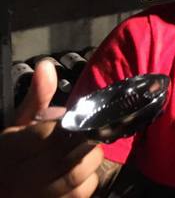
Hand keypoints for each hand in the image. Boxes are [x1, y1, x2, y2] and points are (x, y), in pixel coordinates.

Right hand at [0, 60, 102, 197]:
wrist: (6, 184)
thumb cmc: (15, 152)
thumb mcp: (20, 123)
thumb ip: (37, 96)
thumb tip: (46, 65)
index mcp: (11, 149)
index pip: (48, 135)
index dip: (71, 127)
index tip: (80, 122)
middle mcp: (20, 177)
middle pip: (67, 159)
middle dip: (86, 144)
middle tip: (89, 137)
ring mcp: (35, 196)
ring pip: (77, 178)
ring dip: (90, 163)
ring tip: (85, 154)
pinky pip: (79, 195)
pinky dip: (88, 183)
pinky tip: (82, 174)